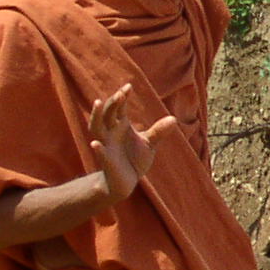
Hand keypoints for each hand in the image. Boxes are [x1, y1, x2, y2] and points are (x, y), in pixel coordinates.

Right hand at [88, 84, 178, 202]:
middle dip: (113, 102)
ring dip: (96, 116)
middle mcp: (110, 133)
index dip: (122, 96)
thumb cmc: (134, 160)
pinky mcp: (107, 160)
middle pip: (107, 113)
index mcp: (120, 126)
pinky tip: (95, 144)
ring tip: (98, 102)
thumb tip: (174, 119)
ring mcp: (107, 145)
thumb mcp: (149, 144)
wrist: (126, 182)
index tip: (128, 86)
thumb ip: (159, 131)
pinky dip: (98, 148)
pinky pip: (101, 153)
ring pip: (96, 128)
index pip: (118, 107)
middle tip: (121, 93)